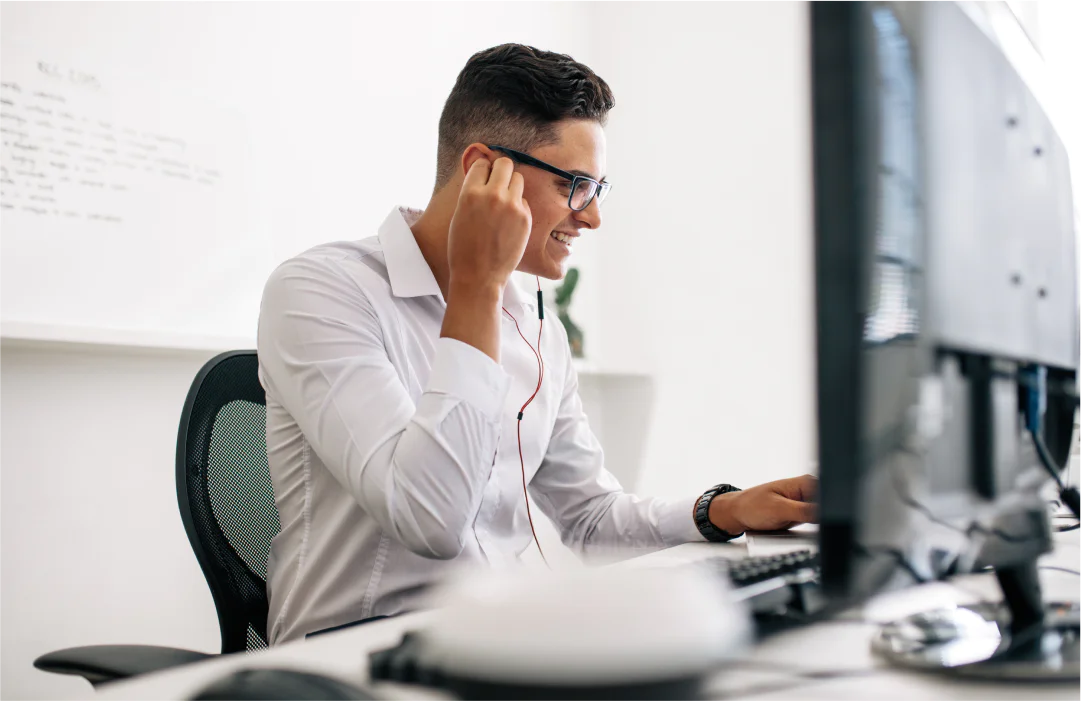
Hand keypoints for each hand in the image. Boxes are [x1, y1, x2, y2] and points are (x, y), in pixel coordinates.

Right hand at [447, 155, 531, 293]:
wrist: (478, 276)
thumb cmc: (463, 247)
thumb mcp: (460, 214)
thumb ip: (472, 192)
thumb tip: (485, 172)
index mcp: (470, 193)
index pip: (482, 163)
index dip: (483, 171)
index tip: (484, 180)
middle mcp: (492, 195)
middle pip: (504, 163)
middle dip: (501, 171)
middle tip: (498, 184)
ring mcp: (511, 206)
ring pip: (518, 178)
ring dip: (512, 186)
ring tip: (504, 204)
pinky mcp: (525, 217)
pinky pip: (524, 200)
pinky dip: (518, 206)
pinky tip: (509, 222)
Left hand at [707, 475, 817, 534]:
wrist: (738, 514)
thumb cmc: (753, 507)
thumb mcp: (779, 510)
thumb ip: (804, 511)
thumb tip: (826, 513)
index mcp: (804, 483)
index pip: (828, 495)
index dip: (830, 510)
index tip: (824, 521)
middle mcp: (807, 491)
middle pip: (827, 507)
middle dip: (823, 518)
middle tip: (805, 524)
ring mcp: (804, 503)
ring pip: (821, 517)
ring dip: (816, 525)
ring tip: (794, 523)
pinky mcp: (801, 515)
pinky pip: (813, 523)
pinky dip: (810, 528)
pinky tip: (795, 527)